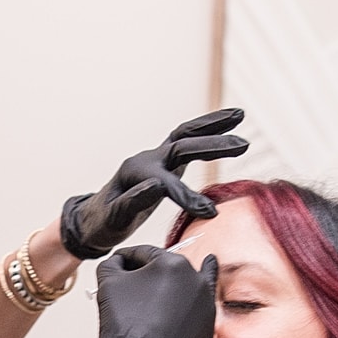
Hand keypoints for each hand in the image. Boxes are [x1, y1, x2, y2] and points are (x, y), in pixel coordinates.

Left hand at [59, 108, 249, 259]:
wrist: (94, 218)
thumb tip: (157, 186)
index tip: (208, 213)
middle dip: (211, 146)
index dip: (186, 196)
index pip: (164, 182)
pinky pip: (188, 143)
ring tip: (240, 115)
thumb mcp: (114, 218)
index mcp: (135, 173)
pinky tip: (226, 129)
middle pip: (181, 146)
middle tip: (243, 144)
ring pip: (185, 136)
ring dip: (212, 126)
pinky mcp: (165, 163)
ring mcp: (157, 159)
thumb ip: (133, 202)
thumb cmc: (103, 223)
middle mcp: (148, 160)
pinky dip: (207, 134)